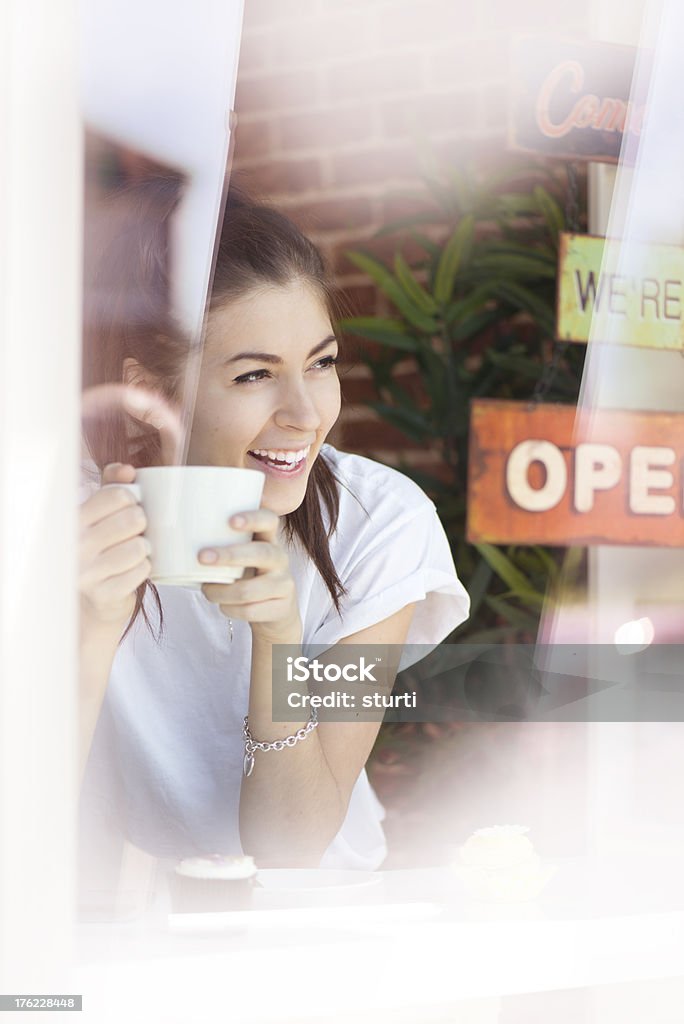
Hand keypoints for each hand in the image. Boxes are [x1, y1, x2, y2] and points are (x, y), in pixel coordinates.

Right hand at [79, 463, 151, 631]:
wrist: (91, 598)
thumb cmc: (98, 548)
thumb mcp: (99, 513)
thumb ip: (112, 485)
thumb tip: (128, 470)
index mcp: (73, 519)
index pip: (118, 495)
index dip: (133, 500)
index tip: (128, 509)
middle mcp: (74, 545)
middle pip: (133, 519)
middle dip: (142, 524)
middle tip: (135, 532)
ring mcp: (86, 572)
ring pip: (139, 547)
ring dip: (144, 548)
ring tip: (135, 551)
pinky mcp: (103, 594)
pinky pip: (142, 571)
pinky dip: (145, 568)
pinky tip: (134, 569)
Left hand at [199, 509, 301, 644]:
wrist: (275, 611)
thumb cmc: (248, 577)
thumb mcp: (241, 557)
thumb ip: (221, 544)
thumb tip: (173, 538)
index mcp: (268, 539)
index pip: (269, 520)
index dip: (253, 518)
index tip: (230, 521)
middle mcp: (280, 559)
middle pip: (261, 553)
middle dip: (229, 555)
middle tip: (201, 557)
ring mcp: (284, 584)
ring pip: (249, 589)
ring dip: (221, 592)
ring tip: (207, 591)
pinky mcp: (282, 607)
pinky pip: (250, 610)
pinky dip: (230, 609)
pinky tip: (223, 606)